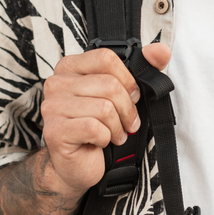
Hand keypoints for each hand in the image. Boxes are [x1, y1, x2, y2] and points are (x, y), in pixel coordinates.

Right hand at [40, 43, 171, 198]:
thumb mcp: (124, 92)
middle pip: (108, 84)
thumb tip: (161, 51)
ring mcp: (52, 107)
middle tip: (128, 122)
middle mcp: (56, 83)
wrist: (80, 164)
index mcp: (70, 67)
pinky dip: (106, 138)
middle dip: (127, 108)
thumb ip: (143, 67)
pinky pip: (95, 128)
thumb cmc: (100, 125)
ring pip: (104, 108)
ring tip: (115, 134)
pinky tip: (101, 141)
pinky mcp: (54, 131)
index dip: (127, 79)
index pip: (105, 58)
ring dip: (117, 126)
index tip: (132, 96)